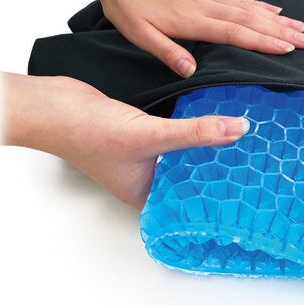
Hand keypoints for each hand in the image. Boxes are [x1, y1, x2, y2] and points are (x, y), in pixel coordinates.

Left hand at [0, 0, 303, 79]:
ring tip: (301, 25)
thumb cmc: (127, 5)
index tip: (289, 48)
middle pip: (252, 19)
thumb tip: (192, 71)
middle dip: (282, 31)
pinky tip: (272, 8)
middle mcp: (207, 5)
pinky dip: (259, 3)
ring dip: (277, 18)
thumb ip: (168, 52)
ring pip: (250, 7)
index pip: (236, 33)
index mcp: (193, 20)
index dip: (264, 41)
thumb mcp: (139, 35)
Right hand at [0, 73, 249, 207]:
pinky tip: (209, 117)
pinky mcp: (139, 131)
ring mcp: (141, 154)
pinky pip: (171, 132)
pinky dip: (188, 126)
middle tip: (249, 156)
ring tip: (237, 136)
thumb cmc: (87, 132)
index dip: (216, 192)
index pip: (188, 200)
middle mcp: (144, 177)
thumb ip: (195, 132)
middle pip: (187, 174)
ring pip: (181, 151)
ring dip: (202, 142)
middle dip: (214, 164)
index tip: (244, 182)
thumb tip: (238, 129)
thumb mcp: (150, 136)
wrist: (53, 104)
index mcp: (144, 193)